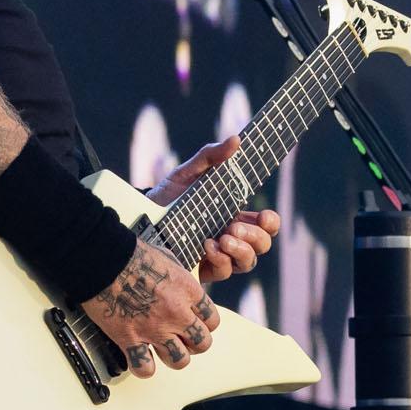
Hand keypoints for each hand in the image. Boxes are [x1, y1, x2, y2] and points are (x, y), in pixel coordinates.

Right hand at [82, 237, 215, 371]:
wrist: (104, 259)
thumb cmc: (131, 254)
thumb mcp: (167, 258)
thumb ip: (178, 278)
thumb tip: (179, 285)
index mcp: (187, 291)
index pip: (212, 320)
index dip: (205, 324)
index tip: (196, 324)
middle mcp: (176, 313)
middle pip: (202, 343)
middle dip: (194, 343)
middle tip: (183, 339)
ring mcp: (155, 329)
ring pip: (180, 360)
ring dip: (173, 357)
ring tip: (164, 351)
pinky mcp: (130, 339)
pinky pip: (145, 368)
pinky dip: (143, 367)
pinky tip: (140, 359)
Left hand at [145, 135, 282, 283]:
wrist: (139, 217)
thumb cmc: (169, 195)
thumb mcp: (188, 172)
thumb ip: (210, 156)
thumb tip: (235, 138)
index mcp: (235, 214)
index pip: (265, 224)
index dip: (271, 222)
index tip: (264, 215)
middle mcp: (231, 237)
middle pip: (262, 244)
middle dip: (256, 237)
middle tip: (234, 227)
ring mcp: (219, 255)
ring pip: (247, 262)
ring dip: (242, 250)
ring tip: (224, 237)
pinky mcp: (203, 269)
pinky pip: (224, 271)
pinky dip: (220, 259)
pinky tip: (207, 246)